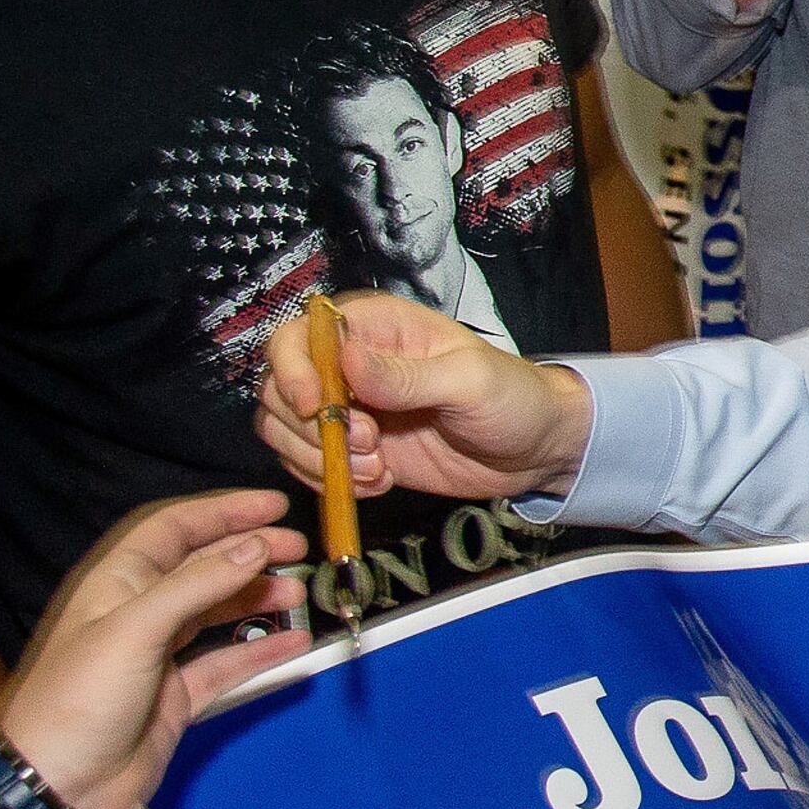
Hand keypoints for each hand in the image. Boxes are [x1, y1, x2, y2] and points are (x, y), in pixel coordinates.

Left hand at [0, 490, 304, 808]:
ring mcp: (158, 657)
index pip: (174, 529)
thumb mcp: (135, 629)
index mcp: (117, 584)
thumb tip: (254, 546)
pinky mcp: (174, 698)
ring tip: (298, 594)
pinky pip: (225, 664)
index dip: (222, 512)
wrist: (55, 787)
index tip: (273, 507)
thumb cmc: (75, 702)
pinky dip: (260, 652)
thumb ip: (197, 584)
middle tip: (297, 550)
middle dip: (249, 553)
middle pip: (202, 567)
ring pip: (216, 613)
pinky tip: (293, 644)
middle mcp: (138, 613)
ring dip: (257, 599)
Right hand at [253, 290, 594, 503]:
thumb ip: (407, 375)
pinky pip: (306, 464)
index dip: (293, 371)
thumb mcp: (468, 380)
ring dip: (319, 459)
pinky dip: (331, 481)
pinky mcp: (351, 449)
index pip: (298, 335)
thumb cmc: (511, 397)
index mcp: (373, 327)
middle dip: (311, 427)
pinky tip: (380, 482)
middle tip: (372, 446)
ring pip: (283, 429)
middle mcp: (348, 363)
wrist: (531, 449)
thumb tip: (347, 361)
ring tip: (378, 470)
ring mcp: (346, 408)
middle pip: (277, 387)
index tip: (313, 408)